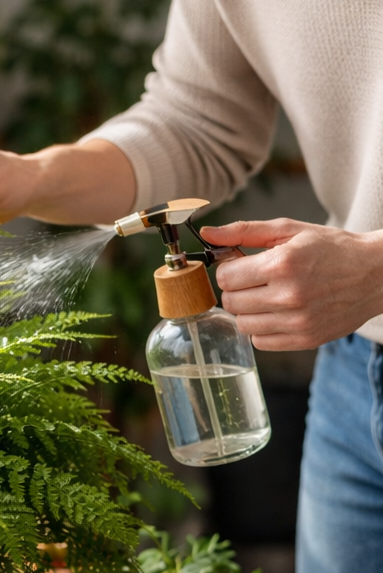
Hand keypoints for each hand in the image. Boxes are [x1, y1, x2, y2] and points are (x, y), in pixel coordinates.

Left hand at [203, 219, 382, 350]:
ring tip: (268, 296)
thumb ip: (244, 231)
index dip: (229, 269)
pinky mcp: (304, 339)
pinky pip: (259, 342)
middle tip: (257, 280)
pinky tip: (278, 313)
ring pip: (242, 324)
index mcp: (282, 264)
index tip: (242, 265)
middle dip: (237, 289)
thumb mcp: (290, 230)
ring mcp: (297, 321)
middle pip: (230, 301)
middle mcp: (288, 295)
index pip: (225, 277)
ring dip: (248, 311)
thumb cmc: (332, 248)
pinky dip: (262, 329)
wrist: (376, 273)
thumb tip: (207, 234)